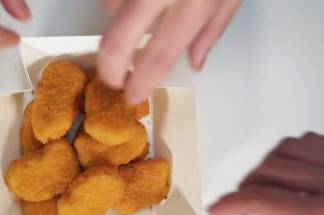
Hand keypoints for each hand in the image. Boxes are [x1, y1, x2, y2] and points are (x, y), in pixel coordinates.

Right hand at [98, 0, 240, 103]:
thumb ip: (213, 28)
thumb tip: (195, 62)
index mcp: (193, 2)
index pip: (159, 56)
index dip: (141, 83)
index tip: (132, 96)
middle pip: (116, 42)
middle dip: (109, 68)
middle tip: (115, 80)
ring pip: (110, 11)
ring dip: (119, 24)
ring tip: (137, 22)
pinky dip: (119, 3)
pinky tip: (136, 3)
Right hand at [209, 132, 323, 214]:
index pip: (260, 199)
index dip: (231, 202)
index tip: (218, 208)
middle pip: (268, 169)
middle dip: (245, 186)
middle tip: (242, 202)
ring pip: (285, 149)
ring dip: (265, 166)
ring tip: (265, 186)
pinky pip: (310, 140)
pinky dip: (291, 152)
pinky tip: (290, 170)